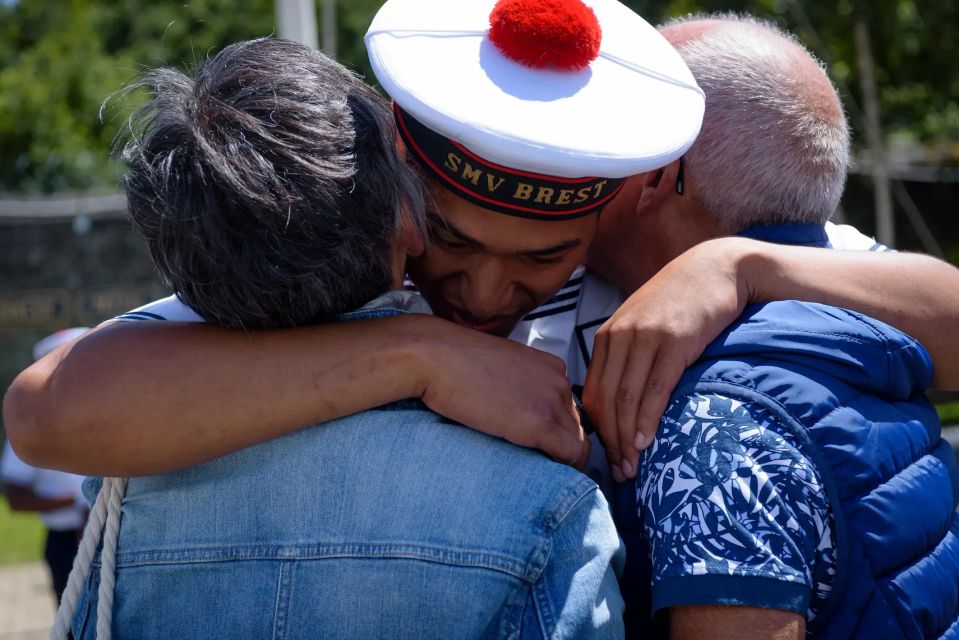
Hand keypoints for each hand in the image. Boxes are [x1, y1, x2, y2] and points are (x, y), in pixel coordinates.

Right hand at [415, 321, 589, 468]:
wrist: (434, 356)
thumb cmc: (452, 362)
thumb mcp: (496, 369)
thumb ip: (515, 387)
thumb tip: (512, 413)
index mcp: (550, 367)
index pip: (569, 408)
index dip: (557, 430)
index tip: (542, 447)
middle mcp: (559, 381)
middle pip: (577, 426)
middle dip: (563, 448)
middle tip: (543, 467)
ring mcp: (552, 401)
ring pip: (578, 443)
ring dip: (564, 462)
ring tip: (542, 476)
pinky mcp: (540, 423)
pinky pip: (570, 454)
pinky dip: (564, 470)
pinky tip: (544, 477)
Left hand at [583, 238, 753, 480]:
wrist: (716, 269)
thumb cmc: (680, 301)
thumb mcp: (643, 324)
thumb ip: (627, 356)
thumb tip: (620, 402)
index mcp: (608, 336)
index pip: (592, 392)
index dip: (597, 430)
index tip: (606, 458)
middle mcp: (621, 336)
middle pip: (606, 400)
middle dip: (610, 442)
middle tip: (619, 474)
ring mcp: (646, 338)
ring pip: (627, 398)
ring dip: (627, 438)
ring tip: (632, 468)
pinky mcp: (674, 341)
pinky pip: (655, 388)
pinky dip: (647, 418)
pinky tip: (646, 441)